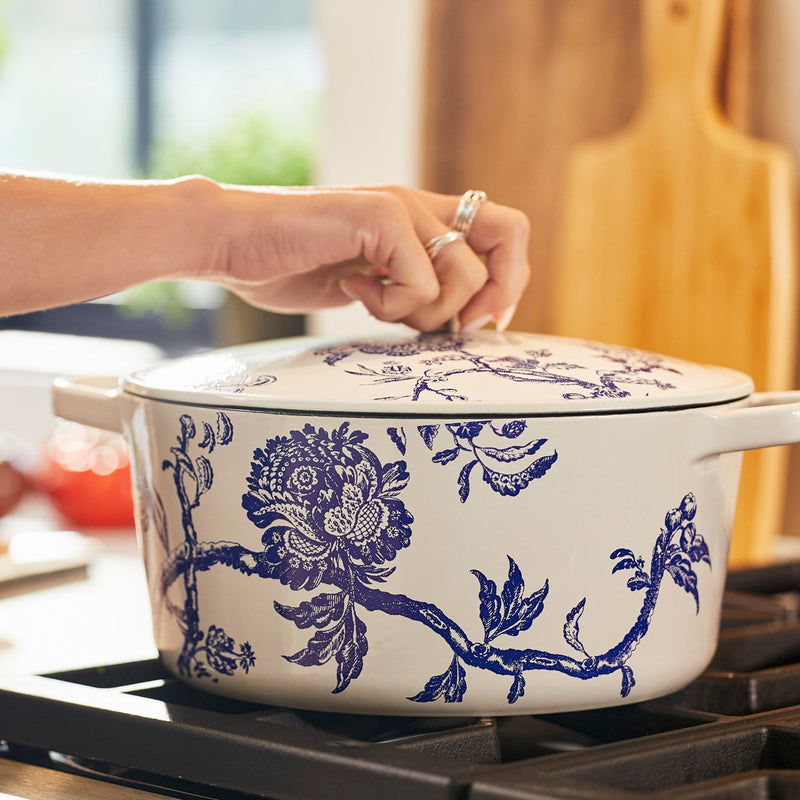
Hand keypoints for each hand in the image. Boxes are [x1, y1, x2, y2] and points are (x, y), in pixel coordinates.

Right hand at [210, 184, 530, 331]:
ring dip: (425, 310)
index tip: (477, 322)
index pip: (504, 232)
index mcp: (421, 218)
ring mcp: (400, 206)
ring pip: (465, 273)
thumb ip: (411, 290)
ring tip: (375, 303)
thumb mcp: (369, 282)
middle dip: (493, 294)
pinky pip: (420, 280)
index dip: (509, 279)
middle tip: (449, 325)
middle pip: (511, 235)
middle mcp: (419, 205)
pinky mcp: (377, 216)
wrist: (231, 242)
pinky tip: (352, 289)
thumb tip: (455, 324)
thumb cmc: (289, 265)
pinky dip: (391, 304)